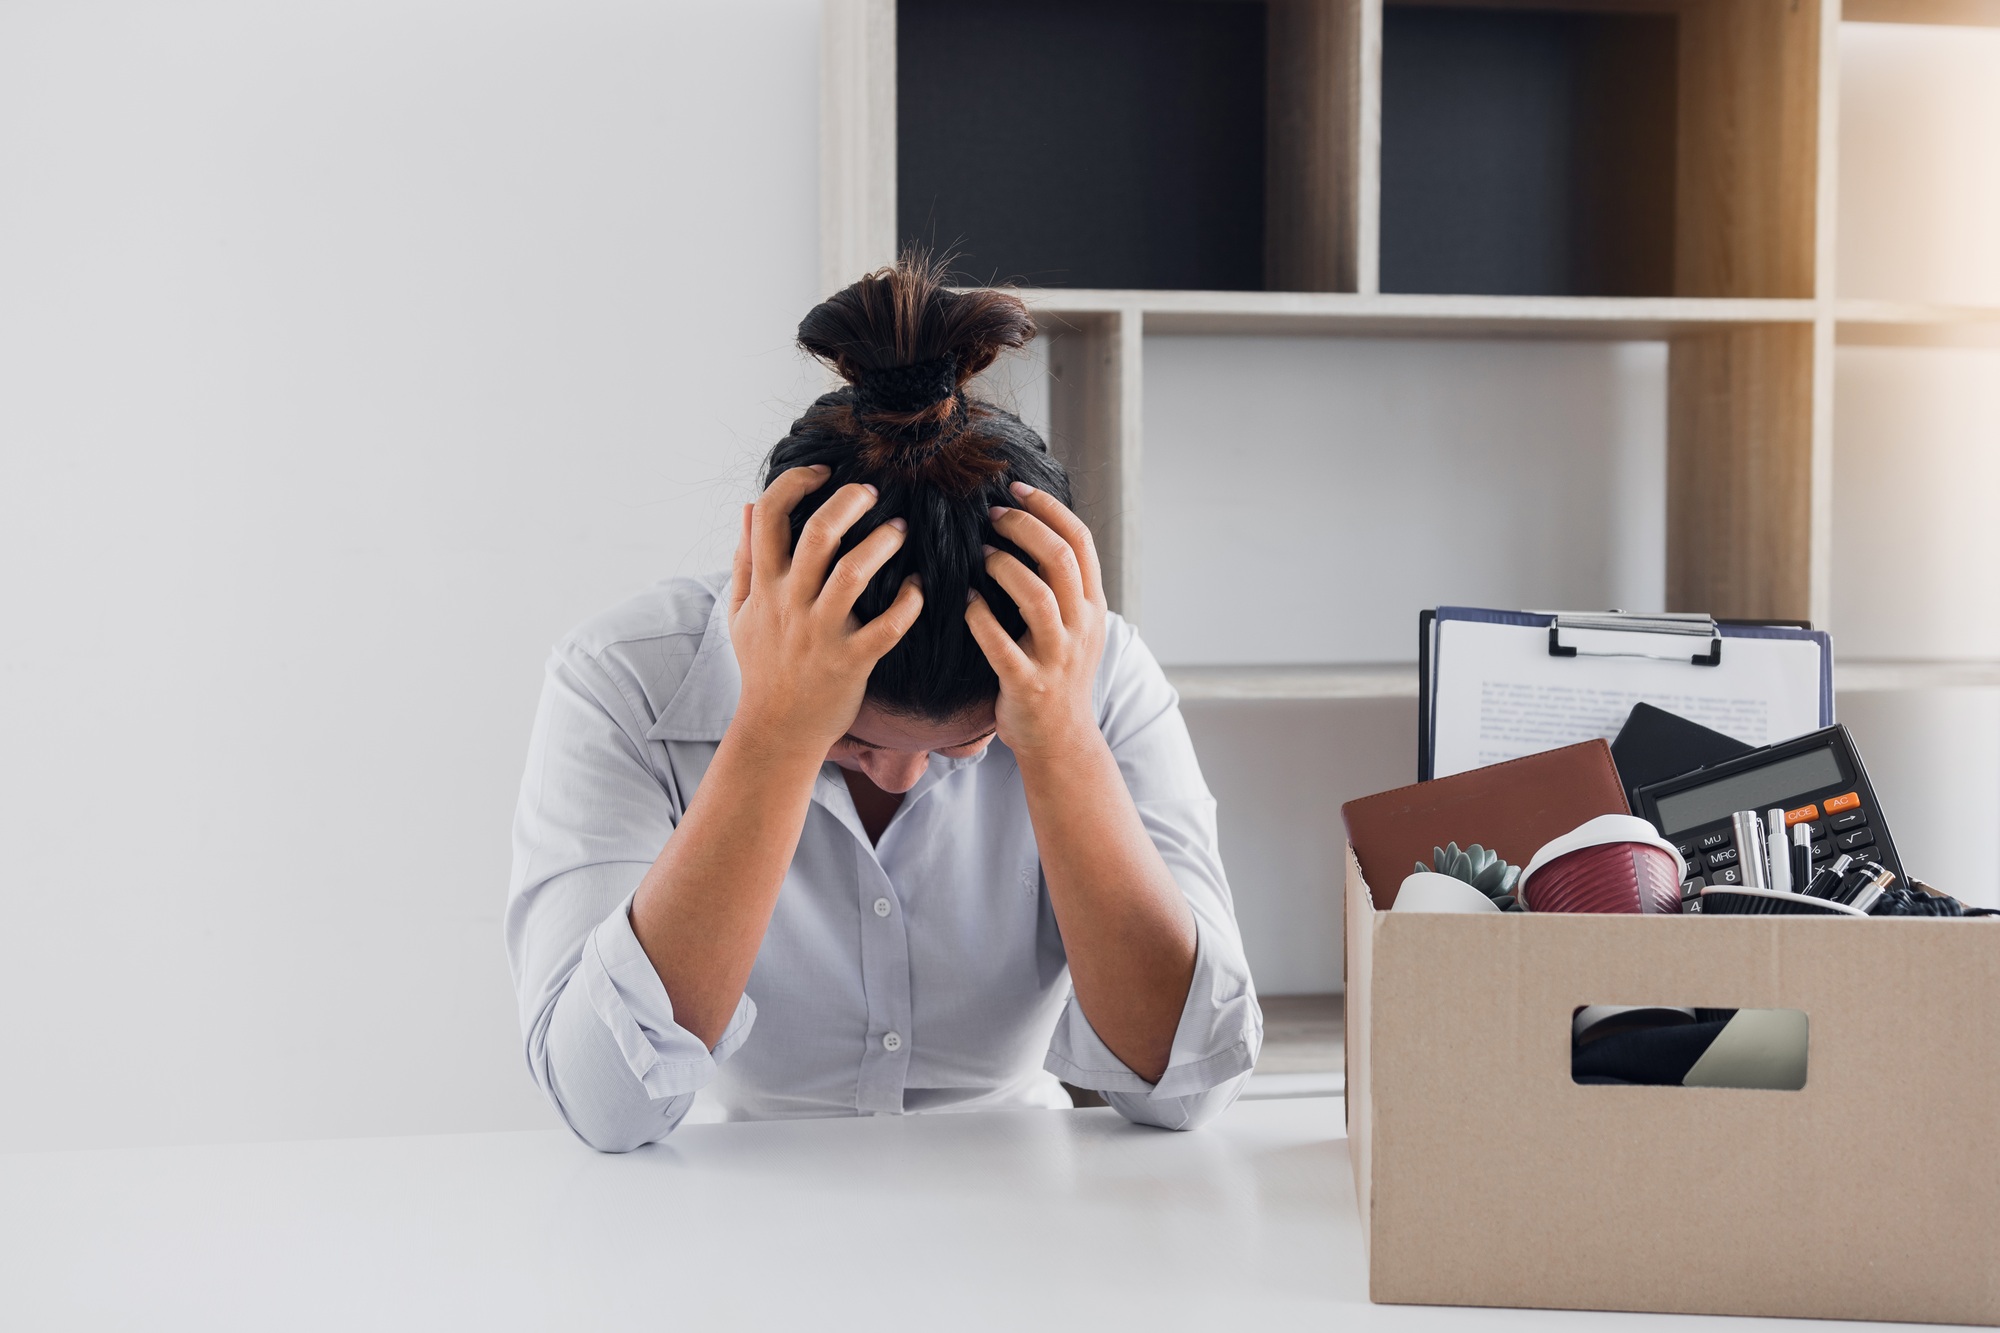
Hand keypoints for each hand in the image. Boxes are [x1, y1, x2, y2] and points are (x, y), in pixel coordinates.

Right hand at [727, 465, 922, 755]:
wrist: (776, 730)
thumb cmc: (763, 666)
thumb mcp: (740, 611)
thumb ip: (744, 558)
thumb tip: (746, 506)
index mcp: (765, 586)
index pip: (768, 516)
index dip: (794, 482)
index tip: (821, 472)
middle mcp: (791, 604)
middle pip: (818, 534)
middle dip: (849, 501)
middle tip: (872, 492)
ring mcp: (822, 633)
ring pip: (854, 574)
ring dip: (882, 543)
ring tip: (899, 530)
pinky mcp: (852, 661)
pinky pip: (887, 626)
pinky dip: (909, 602)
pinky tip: (918, 587)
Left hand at [965, 482, 1107, 760]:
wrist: (1060, 739)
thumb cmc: (1058, 674)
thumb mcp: (1076, 626)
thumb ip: (1063, 585)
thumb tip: (1033, 527)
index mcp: (1092, 606)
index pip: (1080, 541)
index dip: (1049, 508)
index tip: (1018, 489)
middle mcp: (1080, 627)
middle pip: (1059, 559)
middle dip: (1023, 527)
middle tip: (992, 514)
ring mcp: (1056, 657)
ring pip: (1036, 596)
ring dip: (1003, 567)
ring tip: (981, 556)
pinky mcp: (1028, 683)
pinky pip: (1000, 643)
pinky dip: (979, 617)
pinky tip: (966, 602)